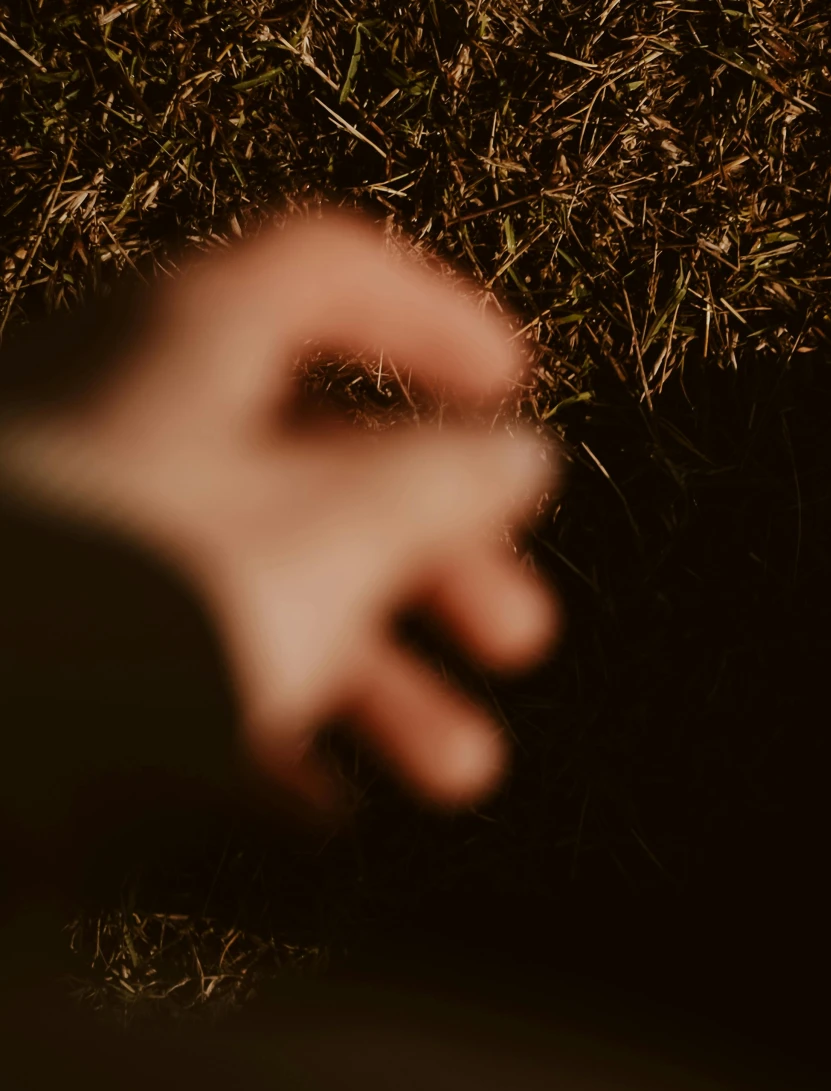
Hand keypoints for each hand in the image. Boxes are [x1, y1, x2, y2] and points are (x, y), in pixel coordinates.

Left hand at [0, 209, 559, 807]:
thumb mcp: (334, 532)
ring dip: (380, 677)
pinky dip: (265, 724)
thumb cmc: (134, 596)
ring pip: (257, 577)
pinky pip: (172, 663)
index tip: (517, 392)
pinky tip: (320, 811)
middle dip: (442, 563)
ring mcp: (76, 521)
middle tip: (518, 639)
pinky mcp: (43, 629)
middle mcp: (123, 410)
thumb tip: (518, 456)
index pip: (332, 274)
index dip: (437, 321)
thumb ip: (441, 486)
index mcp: (187, 338)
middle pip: (317, 459)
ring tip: (459, 771)